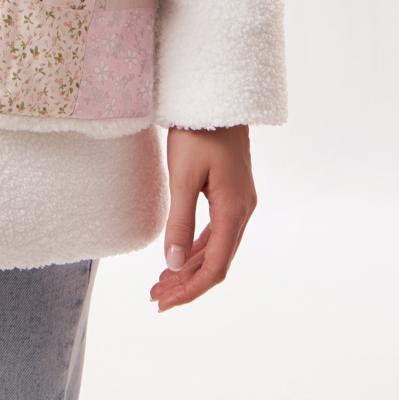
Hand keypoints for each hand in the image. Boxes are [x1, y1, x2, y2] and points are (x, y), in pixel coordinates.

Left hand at [150, 124, 256, 311]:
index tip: (164, 302)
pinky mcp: (230, 192)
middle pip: (216, 262)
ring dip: (189, 266)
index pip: (214, 267)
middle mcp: (242, 211)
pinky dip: (195, 246)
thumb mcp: (183, 177)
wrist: (215, 97)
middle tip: (156, 297)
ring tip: (161, 282)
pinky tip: (177, 254)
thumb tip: (171, 264)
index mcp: (234, 211)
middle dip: (186, 283)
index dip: (190, 290)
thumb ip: (180, 221)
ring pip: (215, 247)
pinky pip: (215, 230)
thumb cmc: (198, 132)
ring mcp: (238, 202)